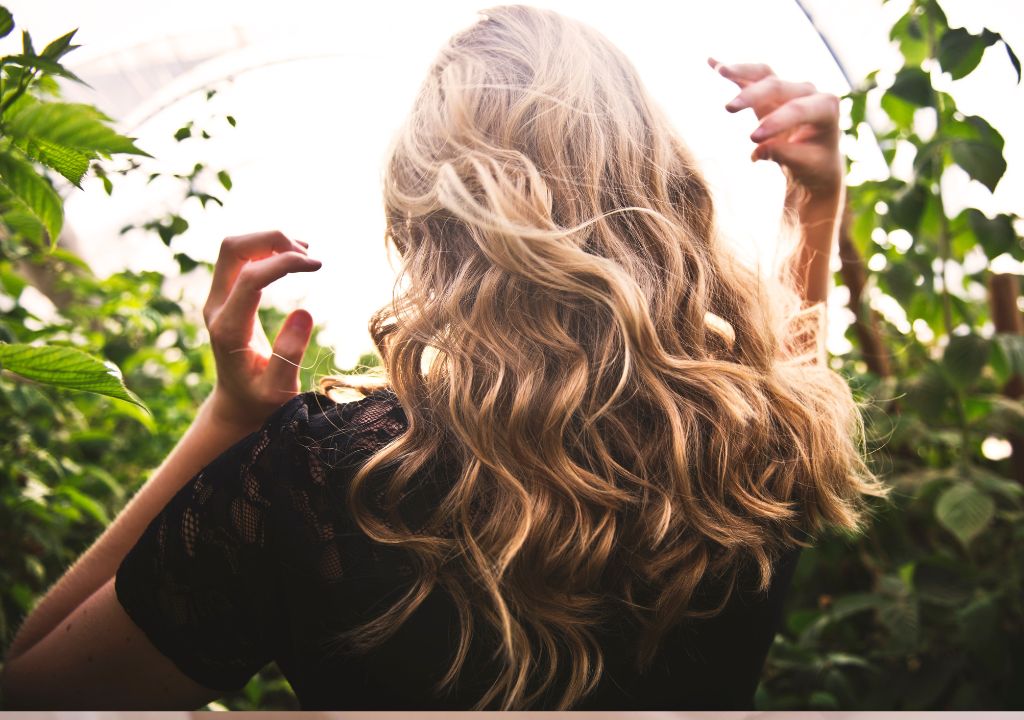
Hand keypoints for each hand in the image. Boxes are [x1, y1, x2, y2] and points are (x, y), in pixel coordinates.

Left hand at [202, 231, 321, 431]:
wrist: (236, 404)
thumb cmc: (261, 401)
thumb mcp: (279, 389)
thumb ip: (289, 354)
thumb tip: (304, 312)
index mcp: (229, 329)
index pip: (250, 277)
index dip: (284, 262)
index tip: (317, 265)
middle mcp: (216, 308)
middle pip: (232, 249)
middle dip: (271, 240)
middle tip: (308, 255)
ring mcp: (217, 300)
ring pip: (235, 248)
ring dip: (269, 241)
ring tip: (305, 254)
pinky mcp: (225, 296)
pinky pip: (240, 258)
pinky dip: (266, 249)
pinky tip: (293, 257)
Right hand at [709, 57, 842, 202]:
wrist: (814, 159)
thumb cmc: (813, 163)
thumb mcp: (805, 165)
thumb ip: (784, 155)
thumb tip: (757, 151)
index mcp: (825, 108)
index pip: (797, 109)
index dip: (775, 121)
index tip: (752, 139)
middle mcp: (808, 91)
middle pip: (777, 87)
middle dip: (753, 96)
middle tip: (728, 109)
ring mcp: (789, 88)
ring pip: (764, 74)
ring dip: (741, 71)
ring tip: (721, 71)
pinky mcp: (770, 91)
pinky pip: (751, 77)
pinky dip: (734, 71)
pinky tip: (712, 62)